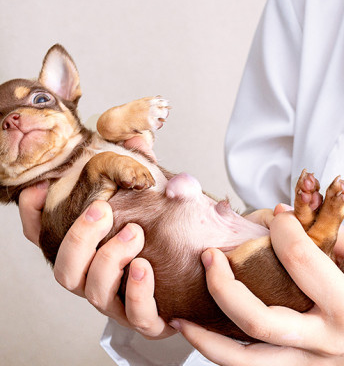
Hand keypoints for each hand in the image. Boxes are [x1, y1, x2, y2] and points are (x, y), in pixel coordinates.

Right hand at [18, 137, 173, 339]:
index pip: (47, 238)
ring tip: (134, 233)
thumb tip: (135, 138)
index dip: (35, 216)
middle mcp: (96, 276)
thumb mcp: (150, 196)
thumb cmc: (164, 233)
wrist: (198, 272)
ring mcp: (120, 299)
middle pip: (65, 268)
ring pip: (93, 292)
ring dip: (109, 260)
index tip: (40, 190)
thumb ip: (140, 168)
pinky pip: (136, 315)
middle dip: (78, 237)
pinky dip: (137, 292)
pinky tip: (145, 267)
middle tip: (101, 210)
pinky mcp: (147, 317)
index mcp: (90, 250)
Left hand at [171, 207, 343, 365]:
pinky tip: (202, 336)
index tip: (276, 217)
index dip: (283, 229)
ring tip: (180, 320)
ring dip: (207, 340)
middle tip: (208, 257)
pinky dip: (221, 354)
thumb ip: (328, 236)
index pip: (301, 261)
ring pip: (245, 362)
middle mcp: (323, 342)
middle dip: (224, 285)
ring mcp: (306, 364)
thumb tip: (282, 217)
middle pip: (259, 320)